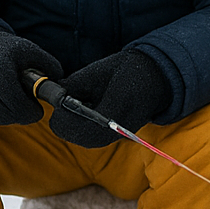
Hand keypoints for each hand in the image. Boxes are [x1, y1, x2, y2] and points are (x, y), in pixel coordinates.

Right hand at [0, 27, 62, 125]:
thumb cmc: (11, 52)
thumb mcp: (32, 51)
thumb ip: (50, 65)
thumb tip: (62, 85)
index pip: (13, 97)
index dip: (29, 108)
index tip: (40, 111)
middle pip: (7, 111)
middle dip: (25, 114)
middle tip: (35, 110)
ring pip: (0, 117)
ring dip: (15, 116)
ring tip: (22, 103)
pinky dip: (6, 116)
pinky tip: (12, 105)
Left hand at [47, 50, 170, 147]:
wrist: (159, 79)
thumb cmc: (129, 70)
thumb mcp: (98, 71)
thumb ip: (72, 85)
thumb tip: (50, 93)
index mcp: (110, 111)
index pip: (67, 124)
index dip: (60, 109)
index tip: (64, 93)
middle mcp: (113, 131)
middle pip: (68, 134)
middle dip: (64, 117)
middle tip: (71, 97)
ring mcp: (115, 137)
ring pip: (77, 137)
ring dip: (72, 122)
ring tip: (83, 102)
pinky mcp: (116, 138)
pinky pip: (88, 137)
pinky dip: (82, 125)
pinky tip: (91, 109)